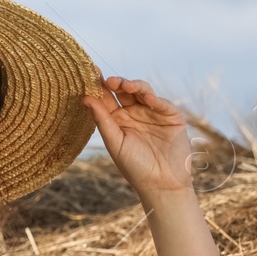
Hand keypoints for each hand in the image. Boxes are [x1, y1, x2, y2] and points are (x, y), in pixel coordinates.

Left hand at [82, 75, 193, 201]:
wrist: (161, 183)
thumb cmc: (135, 166)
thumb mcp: (115, 142)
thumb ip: (102, 120)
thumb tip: (85, 98)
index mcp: (117, 119)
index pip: (106, 98)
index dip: (98, 86)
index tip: (88, 72)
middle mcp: (134, 113)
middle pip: (123, 91)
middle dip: (116, 83)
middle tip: (108, 80)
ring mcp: (152, 112)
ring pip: (142, 92)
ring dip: (134, 85)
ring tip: (125, 85)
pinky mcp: (171, 115)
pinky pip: (161, 102)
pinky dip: (154, 98)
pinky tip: (146, 97)